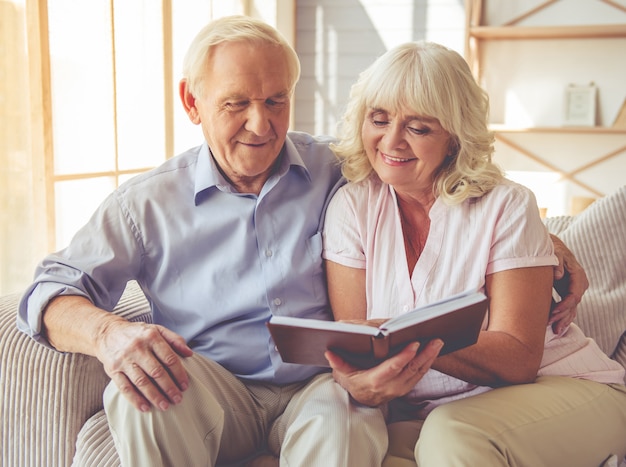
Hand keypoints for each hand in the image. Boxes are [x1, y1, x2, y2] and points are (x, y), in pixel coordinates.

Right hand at [95, 319, 192, 411]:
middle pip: (156, 372)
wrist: (107, 333)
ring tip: (165, 406)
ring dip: (154, 396)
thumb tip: (189, 353)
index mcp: (151, 336)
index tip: (185, 386)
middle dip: (169, 388)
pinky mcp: (113, 370)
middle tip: (178, 399)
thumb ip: (174, 339)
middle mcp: (137, 348)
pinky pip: (125, 387)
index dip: (179, 373)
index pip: (169, 358)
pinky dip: (135, 399)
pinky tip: (145, 407)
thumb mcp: (156, 329)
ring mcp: (124, 360)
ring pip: (141, 382)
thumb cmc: (138, 334)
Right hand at [324, 339, 442, 406]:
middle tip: (435, 340)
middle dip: (424, 355)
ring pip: (418, 373)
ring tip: (438, 343)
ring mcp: (400, 389)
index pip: (392, 368)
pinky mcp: (406, 388)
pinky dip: (427, 363)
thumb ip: (337, 362)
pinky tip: (433, 352)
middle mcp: (390, 387)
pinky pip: (419, 376)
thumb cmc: (352, 382)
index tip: (414, 344)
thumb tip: (328, 352)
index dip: (404, 357)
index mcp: (375, 381)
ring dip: (430, 358)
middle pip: (411, 370)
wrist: (361, 400)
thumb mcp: (342, 373)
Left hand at [550, 234, 588, 334]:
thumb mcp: (555, 253)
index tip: (553, 312)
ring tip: (555, 331)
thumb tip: (558, 275)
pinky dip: (563, 318)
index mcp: (578, 275)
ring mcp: (574, 289)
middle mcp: (579, 284)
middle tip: (549, 323)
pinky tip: (558, 328)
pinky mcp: (568, 293)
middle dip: (562, 315)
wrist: (551, 246)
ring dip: (564, 320)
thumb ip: (557, 262)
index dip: (564, 305)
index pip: (574, 295)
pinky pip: (568, 308)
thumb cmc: (552, 249)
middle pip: (573, 305)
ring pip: (572, 309)